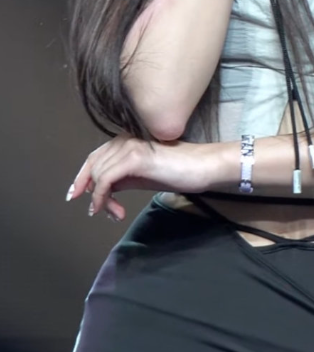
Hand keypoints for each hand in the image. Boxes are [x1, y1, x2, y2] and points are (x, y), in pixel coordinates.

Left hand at [65, 136, 211, 220]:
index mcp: (125, 140)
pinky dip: (103, 196)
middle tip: (102, 212)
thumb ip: (122, 178)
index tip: (75, 195)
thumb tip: (101, 190)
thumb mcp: (142, 176)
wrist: (201, 167)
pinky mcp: (136, 158)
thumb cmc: (177, 171)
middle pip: (94, 166)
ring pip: (99, 174)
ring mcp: (130, 146)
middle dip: (94, 193)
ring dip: (101, 199)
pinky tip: (112, 209)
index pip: (95, 157)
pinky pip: (107, 179)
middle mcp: (124, 139)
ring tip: (115, 213)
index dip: (82, 177)